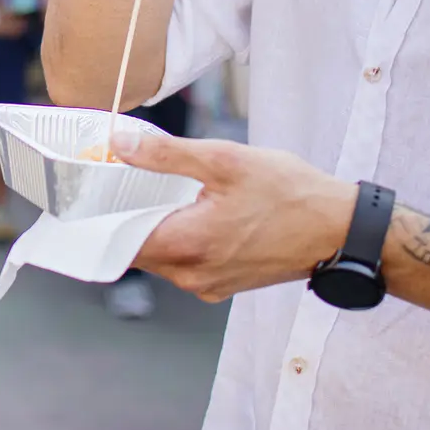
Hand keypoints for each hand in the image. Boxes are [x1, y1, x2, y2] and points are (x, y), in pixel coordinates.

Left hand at [110, 126, 353, 301]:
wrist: (340, 231)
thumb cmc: (292, 195)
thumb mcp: (226, 161)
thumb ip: (166, 155)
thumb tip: (119, 145)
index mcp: (187, 246)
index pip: (117, 241)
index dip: (98, 216)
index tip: (90, 192)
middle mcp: (192, 275)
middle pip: (135, 249)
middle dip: (124, 217)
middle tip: (122, 182)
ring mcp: (208, 284)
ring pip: (160, 257)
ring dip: (153, 227)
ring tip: (158, 192)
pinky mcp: (223, 284)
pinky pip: (184, 263)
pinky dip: (178, 238)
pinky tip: (190, 210)